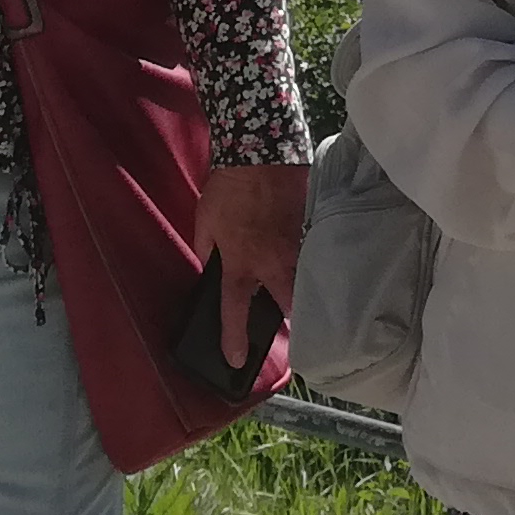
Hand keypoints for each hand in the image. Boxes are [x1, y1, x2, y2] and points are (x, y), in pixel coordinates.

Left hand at [198, 161, 307, 365]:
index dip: (234, 340)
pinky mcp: (310, 230)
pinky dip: (306, 261)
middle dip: (287, 318)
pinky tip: (303, 258)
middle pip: (288, 306)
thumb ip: (207, 251)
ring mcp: (296, 247)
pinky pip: (310, 255)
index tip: (236, 361)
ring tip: (297, 293)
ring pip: (304, 282)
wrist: (262, 153)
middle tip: (282, 321)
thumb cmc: (228, 189)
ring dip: (299, 289)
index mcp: (240, 264)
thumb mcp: (204, 222)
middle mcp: (272, 263)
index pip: (235, 311)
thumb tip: (212, 267)